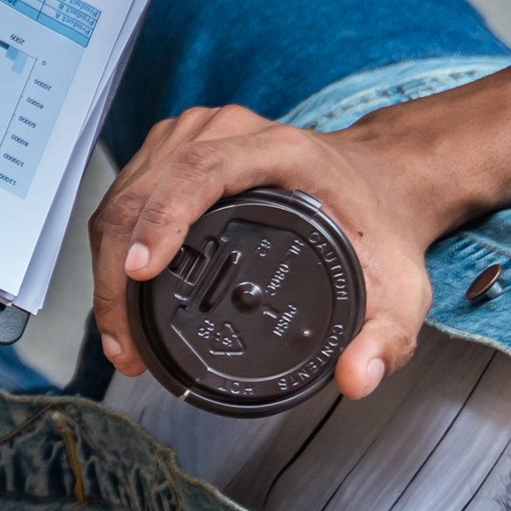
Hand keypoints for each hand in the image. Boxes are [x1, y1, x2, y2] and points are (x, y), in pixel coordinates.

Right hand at [93, 52, 510, 388]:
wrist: (378, 181)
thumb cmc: (380, 224)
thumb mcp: (401, 286)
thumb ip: (389, 336)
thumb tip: (358, 378)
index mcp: (281, 150)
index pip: (202, 170)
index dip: (162, 218)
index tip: (140, 270)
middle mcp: (232, 132)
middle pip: (148, 187)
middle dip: (120, 271)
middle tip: (125, 344)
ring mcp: (197, 135)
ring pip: (126, 191)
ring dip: (108, 263)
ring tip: (119, 335)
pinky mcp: (177, 149)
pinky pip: (127, 192)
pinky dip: (115, 245)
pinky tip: (122, 295)